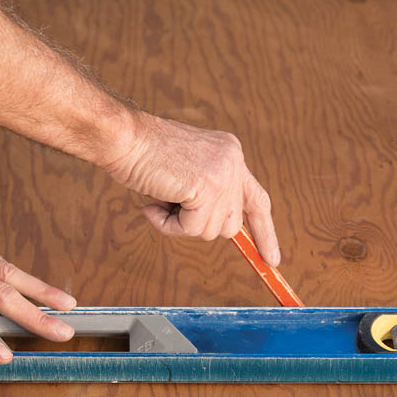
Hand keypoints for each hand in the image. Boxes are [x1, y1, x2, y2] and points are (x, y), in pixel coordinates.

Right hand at [104, 112, 279, 265]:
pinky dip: (168, 225)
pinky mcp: (207, 186)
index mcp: (231, 155)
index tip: (272, 259)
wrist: (124, 138)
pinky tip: (154, 204)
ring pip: (210, 231)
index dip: (264, 232)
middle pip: (230, 225)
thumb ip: (207, 190)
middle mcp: (233, 162)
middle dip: (198, 225)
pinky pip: (191, 230)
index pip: (257, 200)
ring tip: (161, 197)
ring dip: (179, 224)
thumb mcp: (186, 170)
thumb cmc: (142, 154)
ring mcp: (223, 174)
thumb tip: (216, 226)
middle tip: (171, 204)